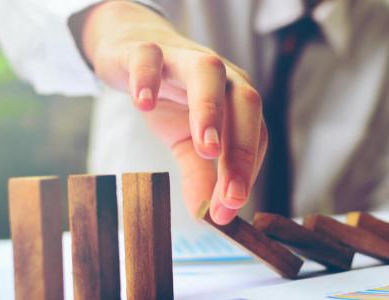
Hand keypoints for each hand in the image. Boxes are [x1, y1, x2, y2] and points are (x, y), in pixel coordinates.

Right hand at [79, 1, 266, 224]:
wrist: (135, 55)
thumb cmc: (172, 98)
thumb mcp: (186, 142)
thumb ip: (200, 176)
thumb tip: (209, 216)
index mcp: (236, 100)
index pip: (253, 136)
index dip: (245, 174)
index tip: (228, 211)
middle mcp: (220, 76)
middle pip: (244, 103)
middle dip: (242, 149)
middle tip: (232, 194)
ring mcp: (184, 58)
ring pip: (206, 73)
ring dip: (209, 110)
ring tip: (206, 149)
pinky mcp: (146, 50)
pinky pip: (149, 58)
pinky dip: (147, 78)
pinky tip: (143, 103)